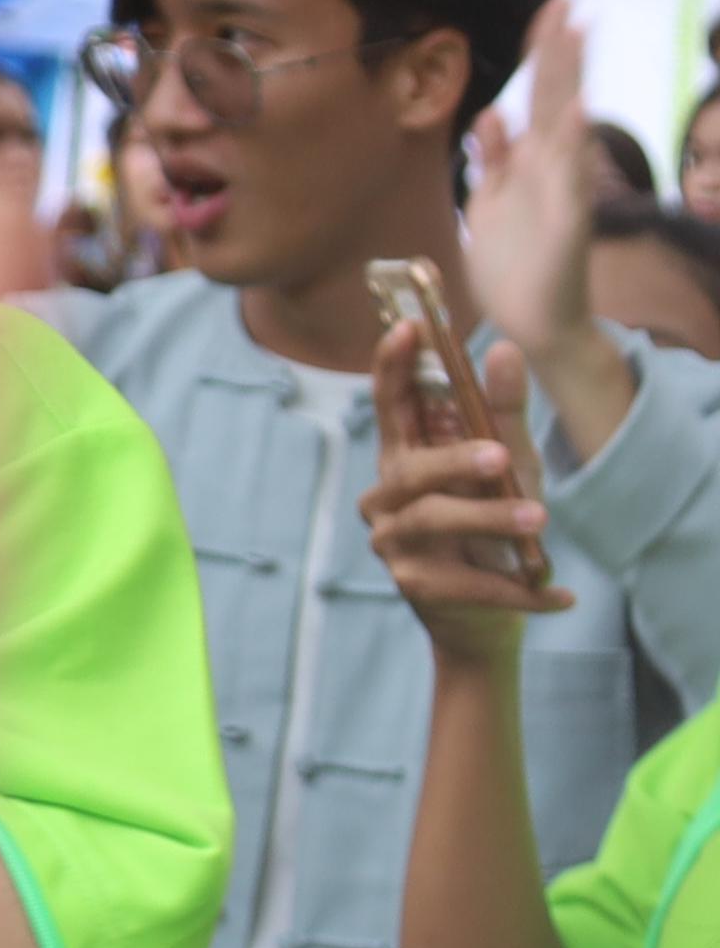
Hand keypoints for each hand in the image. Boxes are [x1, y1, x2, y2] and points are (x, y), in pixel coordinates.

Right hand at [363, 320, 569, 662]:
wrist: (484, 618)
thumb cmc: (492, 528)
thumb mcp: (509, 466)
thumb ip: (504, 412)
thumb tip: (504, 349)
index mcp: (405, 458)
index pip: (391, 406)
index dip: (393, 366)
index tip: (409, 328)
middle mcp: (386, 498)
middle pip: (410, 471)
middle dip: (454, 461)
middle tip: (500, 456)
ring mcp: (393, 543)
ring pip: (435, 521)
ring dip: (491, 520)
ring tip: (540, 520)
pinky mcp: (414, 586)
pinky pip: (468, 580)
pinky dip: (519, 588)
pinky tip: (560, 595)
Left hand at [465, 0, 618, 438]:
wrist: (534, 320)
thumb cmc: (515, 260)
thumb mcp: (490, 200)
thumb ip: (492, 157)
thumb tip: (491, 112)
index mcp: (530, 159)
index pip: (538, 93)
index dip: (542, 51)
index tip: (549, 4)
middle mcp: (551, 167)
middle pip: (555, 96)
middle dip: (559, 49)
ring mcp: (562, 191)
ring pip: (566, 125)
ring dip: (570, 79)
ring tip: (576, 33)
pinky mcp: (567, 222)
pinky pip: (571, 180)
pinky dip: (573, 146)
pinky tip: (574, 112)